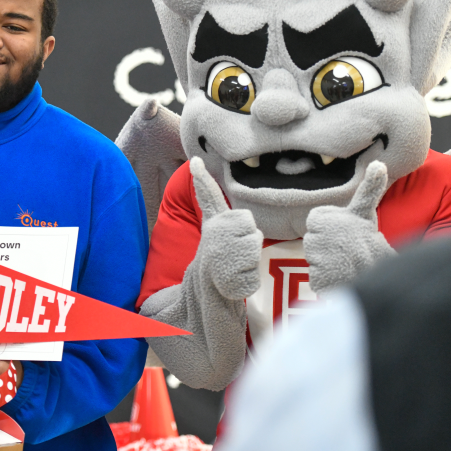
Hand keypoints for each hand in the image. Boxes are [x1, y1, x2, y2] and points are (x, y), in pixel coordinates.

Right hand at [190, 157, 263, 299]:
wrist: (205, 289)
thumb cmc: (219, 255)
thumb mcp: (215, 226)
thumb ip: (210, 197)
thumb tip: (196, 161)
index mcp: (214, 223)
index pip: (208, 196)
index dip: (203, 179)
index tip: (196, 161)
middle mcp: (213, 237)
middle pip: (252, 226)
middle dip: (250, 237)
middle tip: (235, 249)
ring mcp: (218, 258)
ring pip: (255, 247)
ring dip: (251, 259)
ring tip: (235, 264)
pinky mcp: (227, 279)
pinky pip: (252, 273)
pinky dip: (248, 279)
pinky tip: (234, 279)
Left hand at [304, 160, 395, 292]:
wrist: (377, 270)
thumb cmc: (367, 237)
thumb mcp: (363, 210)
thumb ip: (369, 187)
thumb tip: (378, 163)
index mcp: (319, 217)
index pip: (314, 223)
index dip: (329, 229)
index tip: (344, 231)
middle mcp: (313, 237)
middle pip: (312, 242)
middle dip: (326, 246)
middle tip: (345, 247)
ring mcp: (315, 260)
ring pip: (314, 260)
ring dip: (326, 262)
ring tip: (343, 260)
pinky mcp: (317, 279)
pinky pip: (316, 277)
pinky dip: (326, 279)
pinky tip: (340, 274)